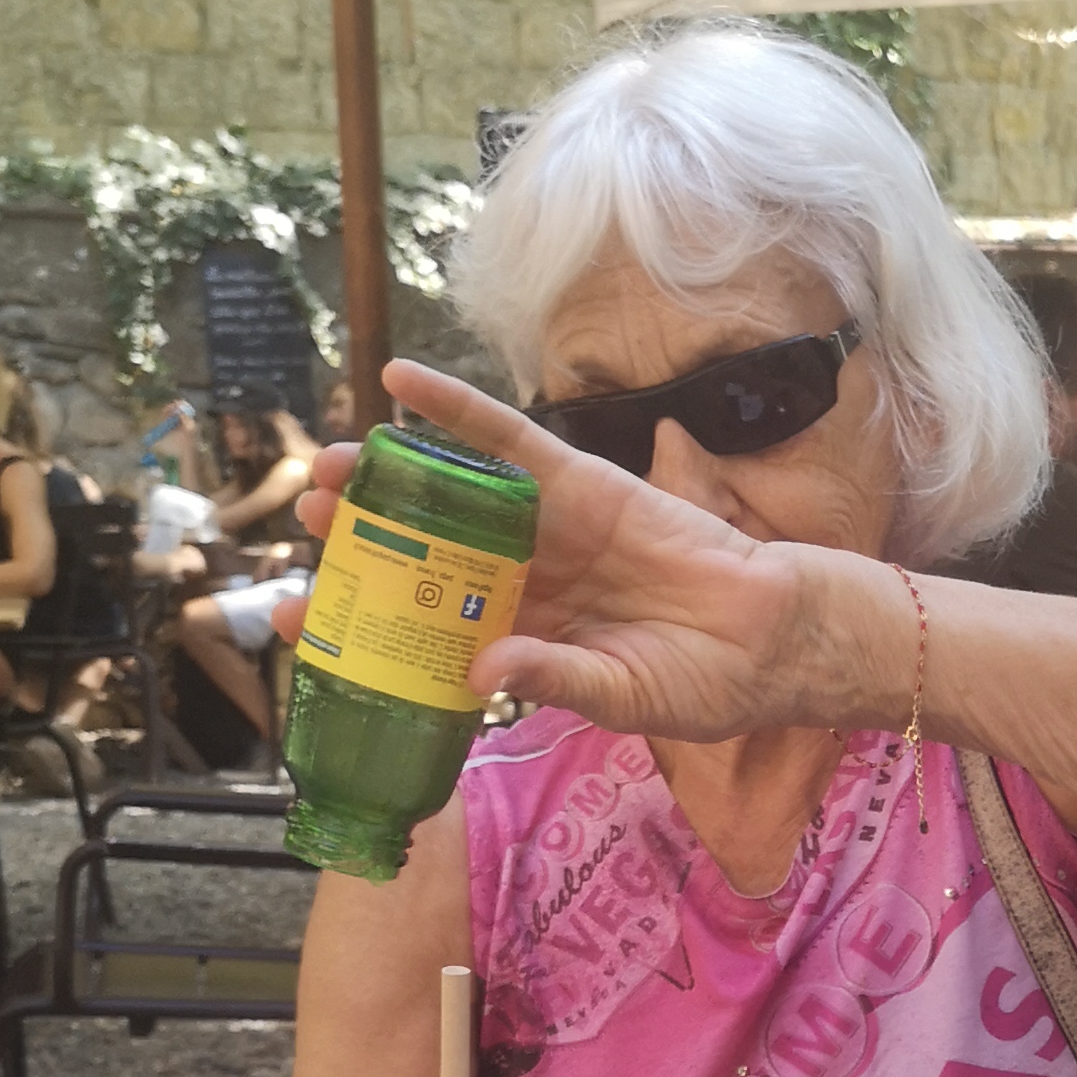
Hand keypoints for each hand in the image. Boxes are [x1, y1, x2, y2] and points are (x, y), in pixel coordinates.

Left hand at [293, 361, 883, 744]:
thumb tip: (478, 672)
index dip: (362, 617)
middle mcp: (525, 579)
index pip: (421, 626)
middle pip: (425, 551)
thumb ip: (552, 676)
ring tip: (329, 468)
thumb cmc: (704, 683)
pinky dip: (457, 409)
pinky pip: (511, 438)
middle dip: (365, 536)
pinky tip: (401, 381)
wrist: (776, 641)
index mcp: (521, 638)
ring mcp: (550, 528)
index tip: (301, 616)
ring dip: (392, 475)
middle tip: (306, 522)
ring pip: (455, 495)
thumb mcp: (619, 695)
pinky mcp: (581, 483)